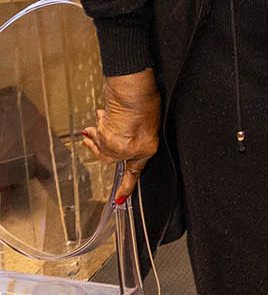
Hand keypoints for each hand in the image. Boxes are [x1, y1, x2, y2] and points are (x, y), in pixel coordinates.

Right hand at [82, 70, 160, 200]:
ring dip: (96, 138)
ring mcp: (115, 146)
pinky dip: (95, 129)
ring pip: (101, 148)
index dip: (126, 187)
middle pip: (112, 158)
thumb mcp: (150, 125)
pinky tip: (97, 117)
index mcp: (147, 149)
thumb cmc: (147, 104)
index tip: (119, 200)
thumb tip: (124, 138)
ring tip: (90, 130)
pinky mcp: (103, 138)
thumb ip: (138, 136)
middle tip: (93, 141)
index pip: (135, 173)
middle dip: (106, 149)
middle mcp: (130, 152)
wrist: (134, 94)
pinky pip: (97, 138)